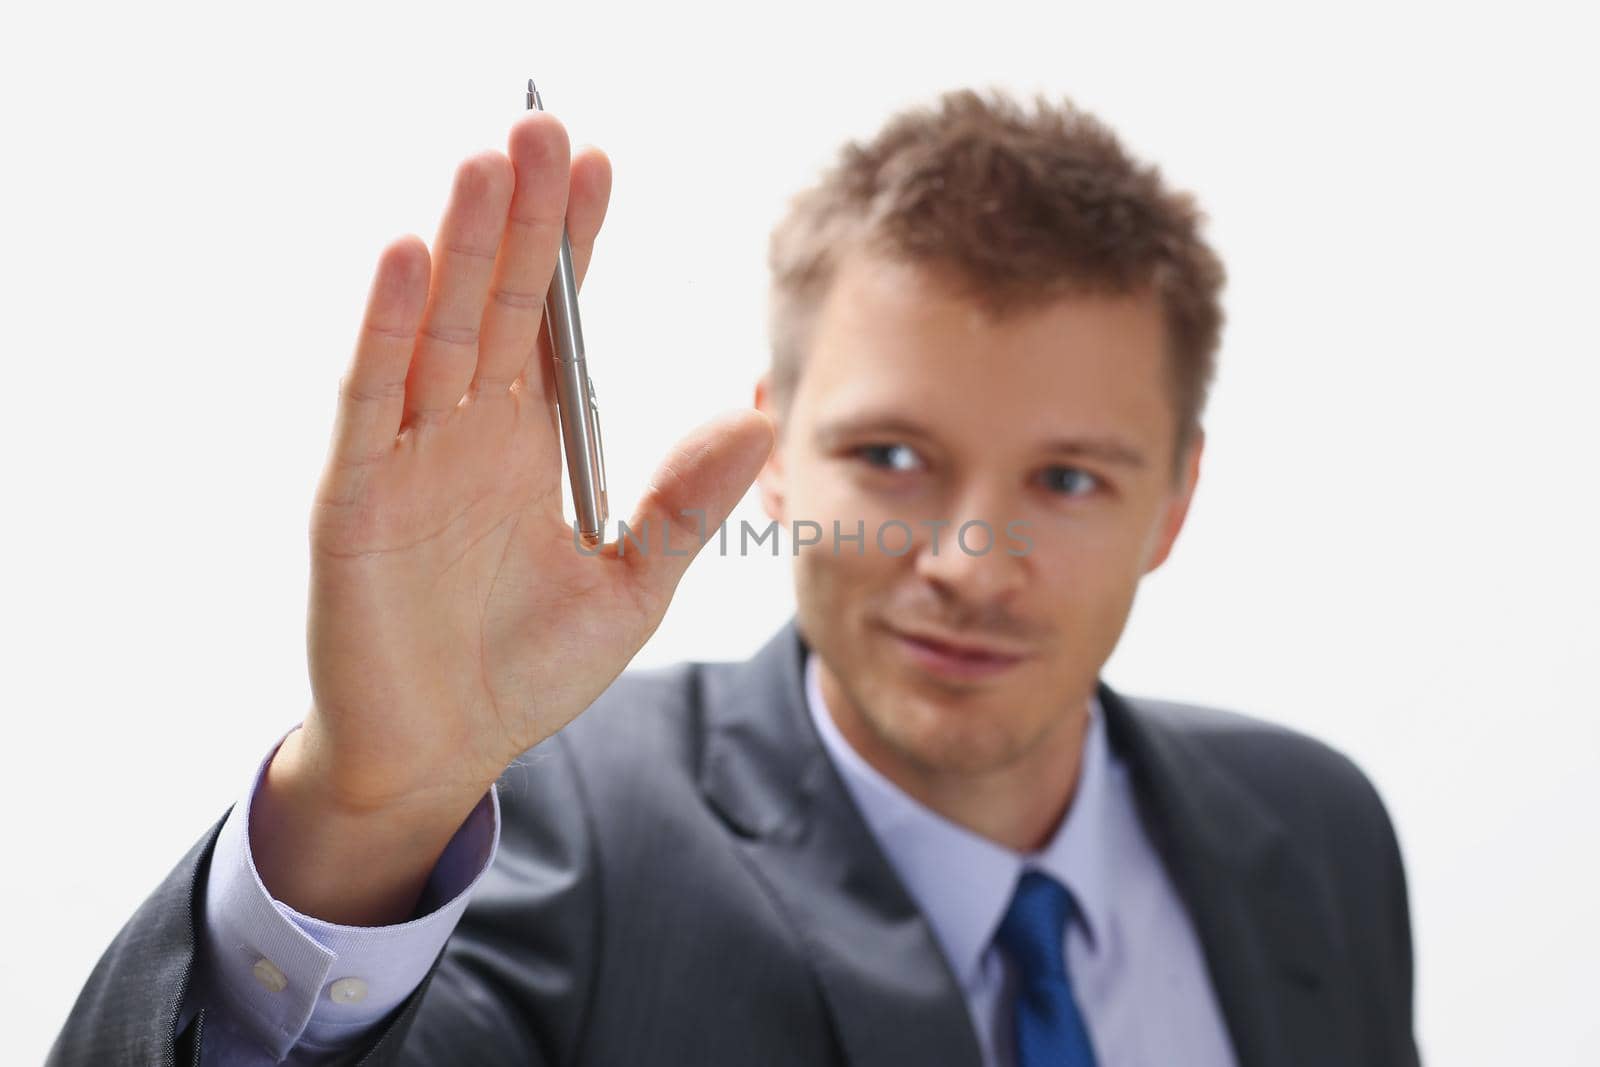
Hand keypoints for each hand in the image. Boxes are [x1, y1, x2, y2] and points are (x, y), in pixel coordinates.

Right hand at [299, 111, 773, 814]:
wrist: (440, 755)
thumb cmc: (523, 669)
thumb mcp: (630, 587)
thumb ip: (684, 503)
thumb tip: (759, 415)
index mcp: (529, 444)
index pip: (554, 322)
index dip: (575, 245)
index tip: (602, 165)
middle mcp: (465, 433)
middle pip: (498, 303)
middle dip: (523, 217)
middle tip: (546, 126)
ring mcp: (406, 460)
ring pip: (436, 331)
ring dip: (462, 247)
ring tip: (490, 165)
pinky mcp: (353, 501)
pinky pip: (371, 403)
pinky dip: (386, 332)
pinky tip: (411, 259)